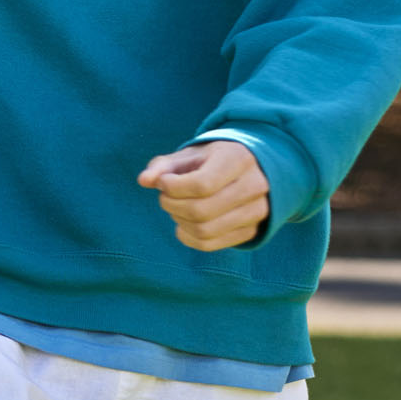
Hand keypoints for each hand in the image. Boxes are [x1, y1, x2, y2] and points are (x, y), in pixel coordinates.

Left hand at [138, 140, 269, 250]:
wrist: (246, 170)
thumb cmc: (210, 160)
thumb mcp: (188, 155)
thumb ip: (163, 166)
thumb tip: (143, 181)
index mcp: (238, 159)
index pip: (202, 184)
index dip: (173, 187)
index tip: (163, 182)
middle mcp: (254, 186)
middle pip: (201, 211)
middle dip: (172, 205)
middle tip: (164, 197)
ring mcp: (257, 211)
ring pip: (205, 230)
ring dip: (179, 221)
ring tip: (175, 208)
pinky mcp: (251, 231)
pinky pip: (210, 244)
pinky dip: (188, 237)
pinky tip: (182, 224)